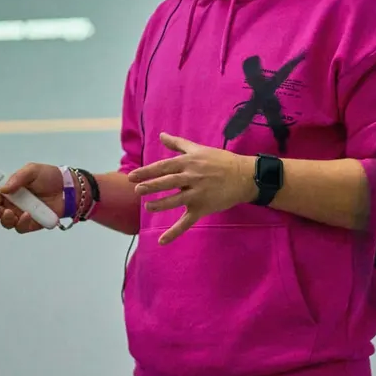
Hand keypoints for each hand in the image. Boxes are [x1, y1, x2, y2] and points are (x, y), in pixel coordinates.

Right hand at [0, 162, 63, 233]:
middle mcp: (12, 204)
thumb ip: (18, 177)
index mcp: (9, 190)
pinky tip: (28, 215)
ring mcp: (21, 215)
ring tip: (11, 213)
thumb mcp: (32, 171)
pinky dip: (22, 223)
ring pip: (6, 223)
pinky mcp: (31, 224)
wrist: (69, 189)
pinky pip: (21, 228)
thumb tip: (3, 189)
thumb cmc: (49, 177)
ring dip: (5, 219)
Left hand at [128, 133, 256, 244]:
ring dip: (160, 204)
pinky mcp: (202, 208)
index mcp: (188, 163)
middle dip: (150, 186)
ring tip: (147, 206)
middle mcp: (191, 178)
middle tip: (136, 190)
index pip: (163, 167)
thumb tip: (161, 135)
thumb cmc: (220, 161)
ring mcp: (197, 194)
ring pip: (174, 200)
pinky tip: (162, 240)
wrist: (243, 177)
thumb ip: (178, 144)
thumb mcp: (198, 149)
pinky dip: (174, 232)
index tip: (132, 176)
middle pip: (167, 182)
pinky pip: (186, 222)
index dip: (146, 172)